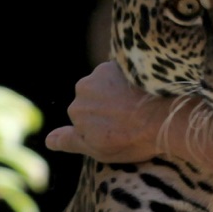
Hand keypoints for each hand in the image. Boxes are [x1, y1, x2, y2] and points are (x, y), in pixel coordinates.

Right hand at [45, 61, 181, 162]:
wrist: (164, 116)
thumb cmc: (133, 139)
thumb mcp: (98, 149)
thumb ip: (70, 141)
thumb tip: (48, 140)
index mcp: (75, 112)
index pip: (83, 117)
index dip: (101, 125)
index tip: (119, 131)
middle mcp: (83, 89)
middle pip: (93, 97)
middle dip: (108, 106)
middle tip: (130, 119)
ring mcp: (102, 73)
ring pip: (107, 83)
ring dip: (118, 92)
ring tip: (139, 106)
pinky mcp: (121, 62)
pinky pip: (121, 72)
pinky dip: (130, 81)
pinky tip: (144, 93)